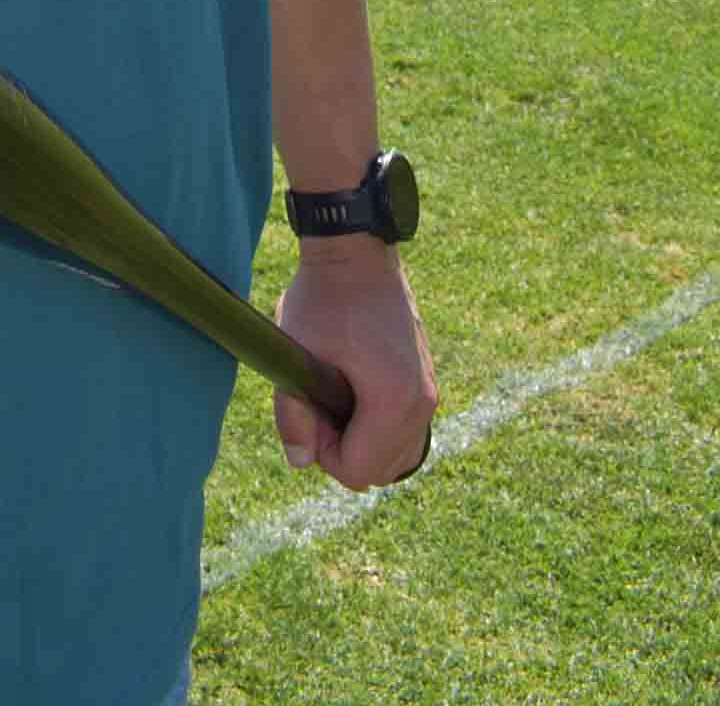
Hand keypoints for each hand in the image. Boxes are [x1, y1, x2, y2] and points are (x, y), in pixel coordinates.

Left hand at [274, 245, 437, 490]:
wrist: (356, 249)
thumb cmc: (323, 298)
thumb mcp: (297, 354)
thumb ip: (292, 414)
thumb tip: (300, 462)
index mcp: (394, 401)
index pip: (358, 472)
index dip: (323, 452)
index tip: (308, 410)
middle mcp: (423, 403)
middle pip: (381, 471)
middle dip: (343, 449)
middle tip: (319, 400)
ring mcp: (430, 391)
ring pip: (398, 455)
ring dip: (363, 440)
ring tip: (335, 394)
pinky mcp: (427, 379)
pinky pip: (407, 430)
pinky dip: (380, 426)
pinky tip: (353, 387)